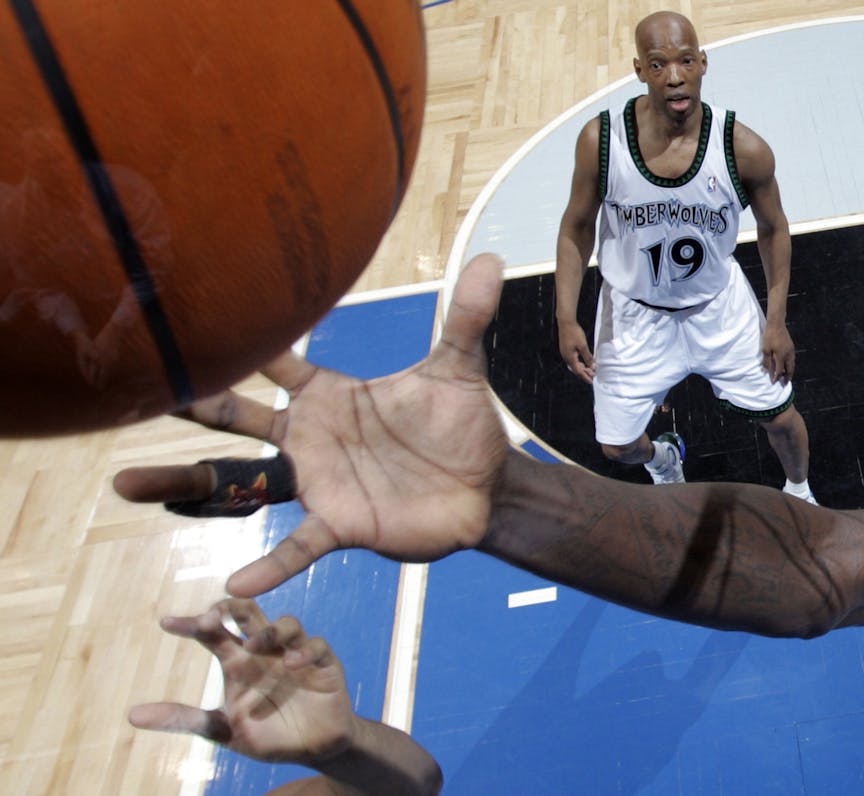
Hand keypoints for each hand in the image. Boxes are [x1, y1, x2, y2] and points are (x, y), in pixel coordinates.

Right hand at [112, 254, 511, 596]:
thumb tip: (490, 260)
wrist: (486, 488)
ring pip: (240, 482)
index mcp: (329, 395)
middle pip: (237, 418)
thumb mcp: (460, 369)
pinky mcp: (341, 523)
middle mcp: (310, 437)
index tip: (188, 318)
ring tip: (127, 484)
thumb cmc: (460, 427)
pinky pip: (297, 545)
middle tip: (129, 391)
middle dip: (189, 405)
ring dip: (186, 483)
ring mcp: (319, 482)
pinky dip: (269, 562)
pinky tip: (236, 582)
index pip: (275, 363)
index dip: (240, 343)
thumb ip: (466, 316)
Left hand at [128, 599, 355, 764]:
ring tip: (256, 646)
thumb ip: (183, 719)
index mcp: (238, 661)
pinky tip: (293, 664)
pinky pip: (316, 646)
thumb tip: (131, 716)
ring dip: (269, 630)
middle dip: (232, 606)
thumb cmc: (266, 734)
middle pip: (248, 614)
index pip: (212, 634)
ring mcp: (294, 654)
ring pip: (285, 624)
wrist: (312, 749)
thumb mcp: (222, 729)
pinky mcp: (323, 664)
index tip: (166, 623)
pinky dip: (305, 650)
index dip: (192, 625)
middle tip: (215, 613)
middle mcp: (264, 650)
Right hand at [557, 319, 594, 382]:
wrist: (566, 323)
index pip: (578, 371)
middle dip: (584, 373)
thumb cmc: (575, 334)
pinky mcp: (565, 349)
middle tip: (592, 375)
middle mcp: (566, 357)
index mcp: (570, 358)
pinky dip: (579, 362)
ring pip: (574, 364)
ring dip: (582, 368)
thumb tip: (593, 367)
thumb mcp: (583, 346)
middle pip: (575, 369)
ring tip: (589, 370)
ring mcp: (565, 353)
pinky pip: (573, 360)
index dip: (585, 376)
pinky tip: (583, 361)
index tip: (591, 381)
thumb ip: (588, 357)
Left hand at [761, 323, 795, 384]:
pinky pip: (792, 359)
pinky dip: (791, 364)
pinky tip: (788, 365)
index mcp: (781, 356)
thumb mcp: (765, 349)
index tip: (774, 382)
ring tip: (788, 376)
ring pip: (792, 364)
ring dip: (790, 371)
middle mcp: (788, 355)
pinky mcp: (791, 346)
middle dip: (787, 377)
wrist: (776, 324)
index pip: (779, 370)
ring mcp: (791, 350)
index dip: (776, 377)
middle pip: (789, 369)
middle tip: (785, 384)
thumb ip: (766, 361)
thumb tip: (764, 371)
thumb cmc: (769, 336)